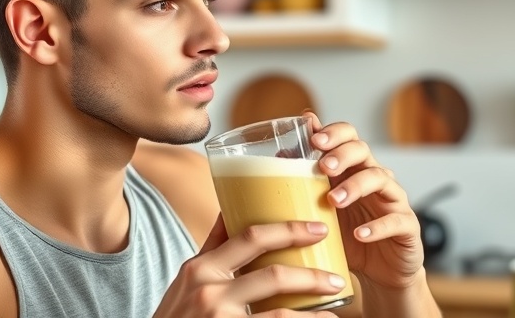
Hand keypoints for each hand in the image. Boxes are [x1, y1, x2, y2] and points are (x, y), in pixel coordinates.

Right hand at [154, 215, 345, 316]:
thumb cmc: (177, 313)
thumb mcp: (188, 277)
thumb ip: (213, 246)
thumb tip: (229, 207)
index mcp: (201, 267)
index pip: (251, 238)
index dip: (289, 231)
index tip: (318, 229)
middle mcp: (209, 292)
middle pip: (272, 276)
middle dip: (311, 276)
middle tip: (337, 276)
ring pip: (280, 315)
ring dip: (312, 313)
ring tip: (333, 313)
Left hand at [303, 112, 423, 289]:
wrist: (379, 273)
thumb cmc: (347, 235)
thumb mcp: (321, 210)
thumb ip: (305, 184)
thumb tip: (278, 154)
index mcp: (352, 169)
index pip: (348, 136)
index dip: (334, 133)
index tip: (314, 138)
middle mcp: (374, 177)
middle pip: (363, 150)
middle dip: (342, 154)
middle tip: (323, 167)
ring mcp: (393, 200)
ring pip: (380, 179)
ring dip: (355, 187)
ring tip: (334, 201)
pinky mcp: (407, 226)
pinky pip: (397, 220)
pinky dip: (377, 227)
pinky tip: (360, 234)